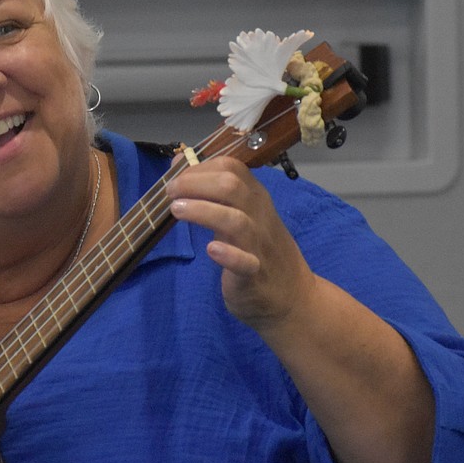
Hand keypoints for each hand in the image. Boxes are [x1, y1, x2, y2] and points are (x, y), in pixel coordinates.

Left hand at [166, 157, 315, 330]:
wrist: (293, 297)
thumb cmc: (259, 250)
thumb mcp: (240, 215)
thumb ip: (213, 192)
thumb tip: (179, 165)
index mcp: (254, 198)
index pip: (231, 167)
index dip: (200, 167)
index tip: (176, 177)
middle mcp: (258, 215)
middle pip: (231, 186)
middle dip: (196, 183)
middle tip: (170, 192)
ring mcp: (258, 245)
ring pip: (235, 220)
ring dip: (204, 211)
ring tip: (177, 210)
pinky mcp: (254, 275)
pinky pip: (245, 262)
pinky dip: (228, 254)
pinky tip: (211, 249)